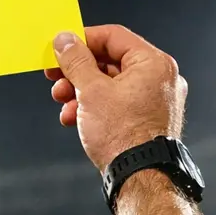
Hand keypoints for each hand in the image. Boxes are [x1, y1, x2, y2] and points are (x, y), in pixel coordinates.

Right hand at [45, 25, 186, 170]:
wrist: (140, 178)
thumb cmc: (123, 136)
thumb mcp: (91, 91)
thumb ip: (76, 61)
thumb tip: (64, 40)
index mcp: (153, 63)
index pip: (113, 36)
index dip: (81, 40)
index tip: (60, 48)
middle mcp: (160, 78)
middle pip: (110, 61)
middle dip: (77, 72)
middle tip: (55, 76)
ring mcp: (156, 100)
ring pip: (111, 85)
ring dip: (81, 92)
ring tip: (62, 102)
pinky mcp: (148, 120)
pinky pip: (118, 103)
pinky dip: (95, 107)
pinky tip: (74, 117)